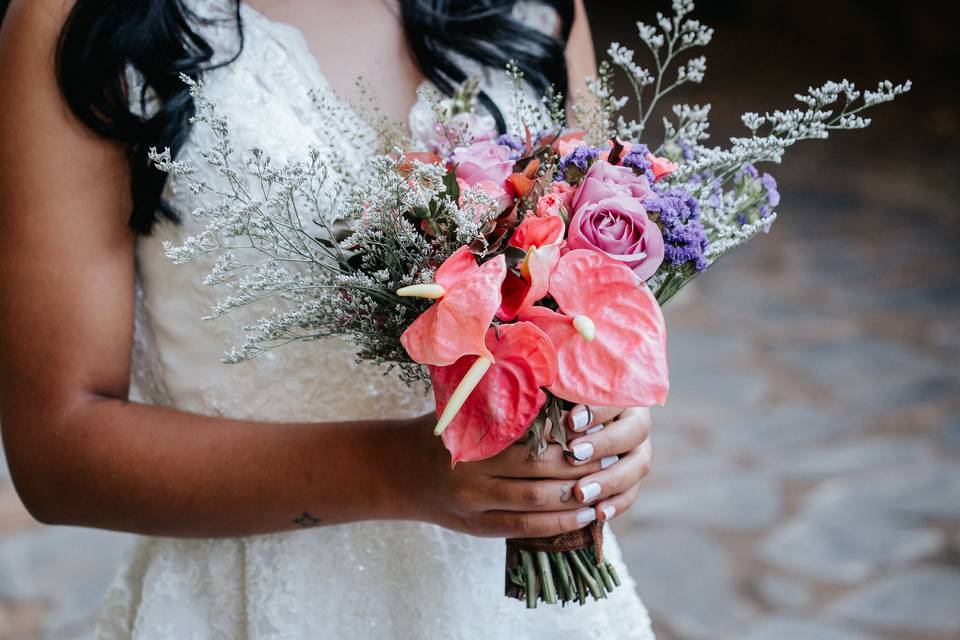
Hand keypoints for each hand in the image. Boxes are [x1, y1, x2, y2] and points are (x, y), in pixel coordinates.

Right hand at [397, 413, 604, 537]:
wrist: (396, 472)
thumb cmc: (438, 432)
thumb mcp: (462, 411)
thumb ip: (500, 405)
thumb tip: (558, 392)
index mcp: (471, 438)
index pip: (529, 438)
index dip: (566, 437)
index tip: (597, 429)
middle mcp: (472, 474)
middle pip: (537, 473)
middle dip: (578, 467)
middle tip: (611, 457)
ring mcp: (474, 505)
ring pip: (535, 505)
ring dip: (575, 499)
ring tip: (605, 490)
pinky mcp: (477, 528)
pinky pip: (524, 531)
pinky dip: (558, 525)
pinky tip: (584, 517)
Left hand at [560, 405, 652, 522]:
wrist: (559, 439)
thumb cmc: (555, 410)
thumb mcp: (555, 403)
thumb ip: (554, 402)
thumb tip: (538, 407)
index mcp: (620, 396)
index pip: (617, 399)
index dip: (596, 411)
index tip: (571, 421)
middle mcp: (634, 422)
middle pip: (634, 431)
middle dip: (603, 444)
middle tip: (574, 455)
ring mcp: (638, 452)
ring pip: (638, 465)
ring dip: (610, 479)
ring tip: (582, 492)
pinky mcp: (633, 480)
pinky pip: (631, 493)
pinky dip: (616, 504)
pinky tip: (598, 514)